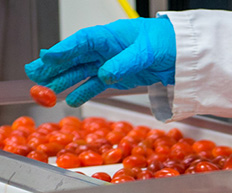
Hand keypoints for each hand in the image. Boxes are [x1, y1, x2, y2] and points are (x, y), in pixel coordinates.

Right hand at [24, 17, 175, 106]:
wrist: (181, 53)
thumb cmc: (165, 43)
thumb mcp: (146, 52)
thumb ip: (124, 63)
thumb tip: (104, 74)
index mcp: (110, 35)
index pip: (81, 43)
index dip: (63, 51)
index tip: (46, 58)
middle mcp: (106, 48)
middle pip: (75, 57)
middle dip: (54, 66)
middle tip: (34, 74)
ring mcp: (111, 63)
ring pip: (82, 72)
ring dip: (65, 81)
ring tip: (46, 90)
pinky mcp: (119, 77)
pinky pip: (97, 85)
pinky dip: (85, 92)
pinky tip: (72, 100)